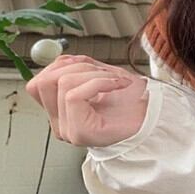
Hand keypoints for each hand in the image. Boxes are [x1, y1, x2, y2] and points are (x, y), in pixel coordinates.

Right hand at [24, 54, 148, 147]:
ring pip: (61, 84)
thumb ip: (77, 68)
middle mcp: (60, 125)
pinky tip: (118, 85)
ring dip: (94, 73)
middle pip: (45, 81)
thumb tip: (61, 60)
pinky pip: (73, 95)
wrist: (157, 116)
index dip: (60, 66)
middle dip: (79, 66)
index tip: (91, 65)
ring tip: (115, 81)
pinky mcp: (80, 134)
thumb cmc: (134, 99)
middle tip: (107, 73)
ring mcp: (68, 131)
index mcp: (61, 113)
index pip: (37, 84)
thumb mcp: (100, 74)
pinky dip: (99, 82)